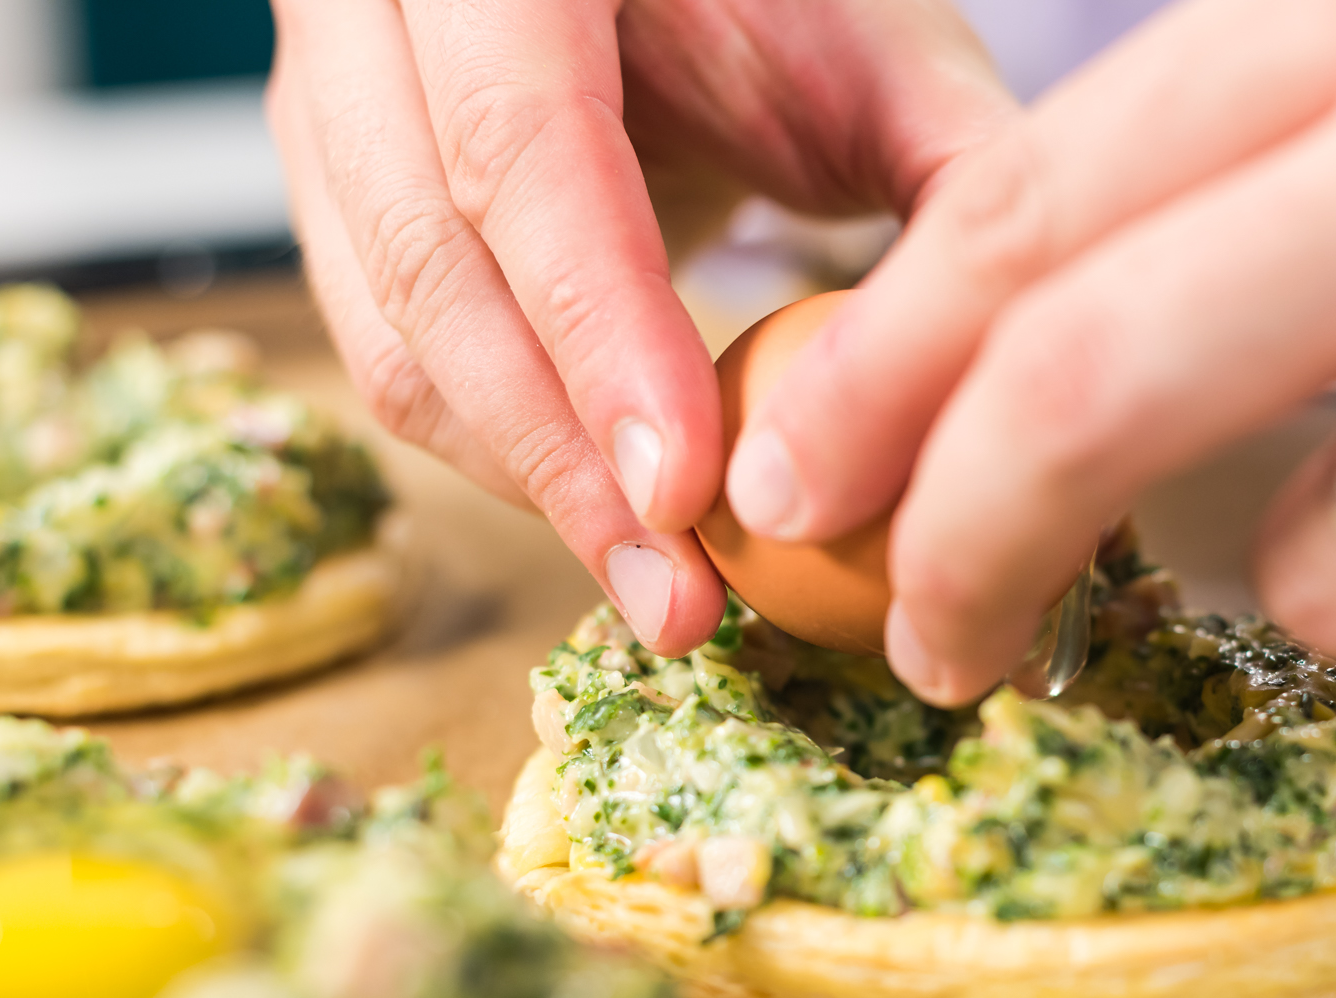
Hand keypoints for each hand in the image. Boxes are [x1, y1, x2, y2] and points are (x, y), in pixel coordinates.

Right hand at [266, 0, 1012, 653]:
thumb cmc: (780, 2)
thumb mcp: (880, 52)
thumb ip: (955, 178)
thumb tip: (1003, 375)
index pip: (521, 140)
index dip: (600, 327)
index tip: (688, 489)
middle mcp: (375, 8)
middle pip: (434, 259)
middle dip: (562, 457)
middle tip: (682, 600)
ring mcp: (332, 103)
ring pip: (395, 337)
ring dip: (533, 485)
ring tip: (666, 591)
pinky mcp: (335, 200)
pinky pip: (392, 364)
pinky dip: (507, 461)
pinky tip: (614, 524)